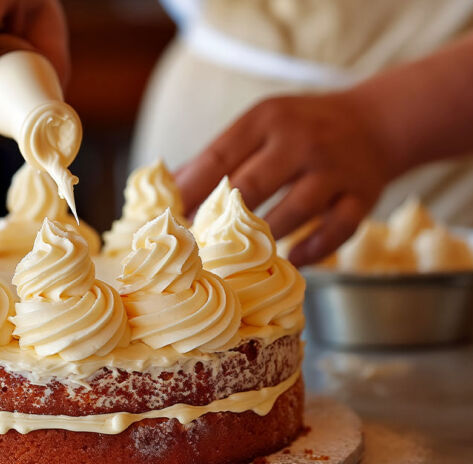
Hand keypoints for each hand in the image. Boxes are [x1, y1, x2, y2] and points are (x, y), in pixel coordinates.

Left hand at [175, 93, 394, 266]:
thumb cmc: (300, 128)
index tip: (169, 220)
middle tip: (197, 248)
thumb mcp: (260, 125)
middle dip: (220, 220)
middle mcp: (301, 139)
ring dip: (264, 239)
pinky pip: (337, 229)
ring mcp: (335, 168)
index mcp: (266, 119)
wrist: (376, 120)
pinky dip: (313, 250)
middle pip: (251, 185)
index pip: (218, 158)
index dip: (190, 192)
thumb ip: (218, 156)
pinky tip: (292, 261)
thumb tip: (168, 188)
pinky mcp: (363, 195)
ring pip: (294, 211)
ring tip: (238, 263)